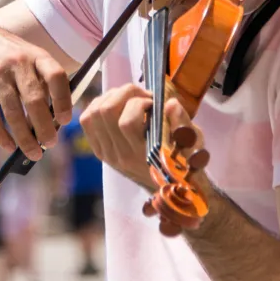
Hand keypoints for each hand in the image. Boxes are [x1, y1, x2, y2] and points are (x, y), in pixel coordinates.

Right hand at [0, 24, 71, 161]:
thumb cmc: (14, 59)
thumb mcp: (33, 60)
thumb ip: (45, 85)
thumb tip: (56, 123)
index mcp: (37, 56)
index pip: (55, 76)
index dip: (62, 99)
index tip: (66, 121)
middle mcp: (17, 63)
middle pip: (33, 98)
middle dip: (44, 125)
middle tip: (50, 143)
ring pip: (12, 111)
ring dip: (24, 137)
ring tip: (34, 153)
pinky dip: (1, 135)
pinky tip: (9, 147)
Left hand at [79, 83, 203, 192]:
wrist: (168, 187)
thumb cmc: (182, 162)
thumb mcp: (192, 143)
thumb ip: (182, 122)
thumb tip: (169, 103)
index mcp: (142, 155)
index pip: (127, 122)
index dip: (138, 103)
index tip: (153, 101)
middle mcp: (120, 155)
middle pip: (106, 112)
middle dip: (124, 93)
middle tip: (141, 94)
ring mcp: (106, 154)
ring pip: (93, 114)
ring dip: (111, 96)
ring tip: (130, 97)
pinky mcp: (99, 150)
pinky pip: (87, 120)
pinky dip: (99, 104)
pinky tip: (116, 103)